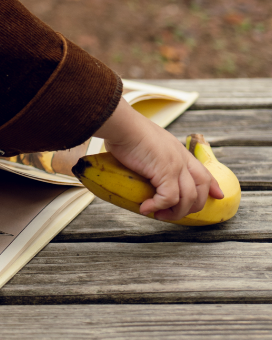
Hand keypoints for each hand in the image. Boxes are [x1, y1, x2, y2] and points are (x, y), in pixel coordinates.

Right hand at [96, 96, 222, 220]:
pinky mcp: (166, 173)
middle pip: (201, 189)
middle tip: (173, 213)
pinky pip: (169, 199)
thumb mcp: (146, 142)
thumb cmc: (126, 131)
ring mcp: (176, 166)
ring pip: (188, 199)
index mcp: (178, 151)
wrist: (122, 124)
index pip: (203, 171)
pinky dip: (157, 207)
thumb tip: (139, 164)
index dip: (212, 186)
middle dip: (192, 207)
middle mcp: (181, 159)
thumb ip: (150, 155)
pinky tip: (145, 208)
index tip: (218, 195)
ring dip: (174, 212)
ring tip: (158, 215)